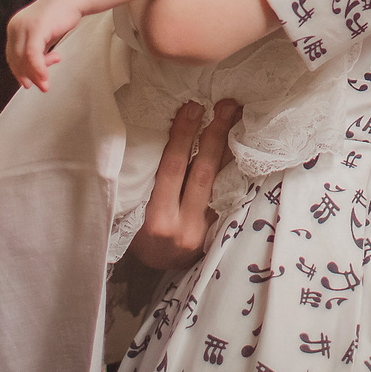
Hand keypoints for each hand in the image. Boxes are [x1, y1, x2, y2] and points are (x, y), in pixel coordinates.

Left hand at [5, 0, 83, 90]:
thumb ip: (36, 50)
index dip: (19, 72)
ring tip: (46, 84)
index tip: (29, 83)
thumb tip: (34, 74)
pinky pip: (32, 55)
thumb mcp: (44, 35)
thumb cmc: (61, 15)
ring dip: (36, 75)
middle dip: (28, 76)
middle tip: (42, 87)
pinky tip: (45, 76)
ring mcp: (24, 26)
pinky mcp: (36, 28)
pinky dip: (38, 68)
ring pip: (24, 59)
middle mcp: (16, 26)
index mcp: (15, 27)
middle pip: (16, 59)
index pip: (12, 55)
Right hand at [127, 100, 240, 273]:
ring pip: (221, 181)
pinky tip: (239, 142)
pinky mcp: (220, 228)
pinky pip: (229, 190)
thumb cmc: (137, 234)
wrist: (159, 268)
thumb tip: (154, 133)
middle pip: (204, 172)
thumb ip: (144, 183)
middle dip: (215, 134)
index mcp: (158, 221)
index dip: (183, 136)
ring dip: (229, 145)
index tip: (191, 107)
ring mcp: (207, 230)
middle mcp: (186, 226)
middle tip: (225, 104)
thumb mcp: (131, 212)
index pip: (173, 170)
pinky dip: (233, 164)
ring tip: (237, 115)